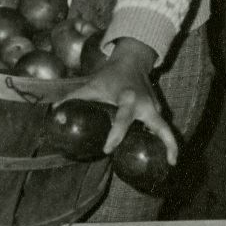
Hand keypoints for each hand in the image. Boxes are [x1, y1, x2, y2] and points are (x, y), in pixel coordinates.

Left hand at [66, 38, 180, 162]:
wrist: (132, 60)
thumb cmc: (110, 75)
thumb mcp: (91, 85)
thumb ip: (73, 98)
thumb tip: (55, 112)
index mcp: (128, 98)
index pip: (123, 119)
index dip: (116, 135)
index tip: (108, 150)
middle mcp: (146, 104)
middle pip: (162, 126)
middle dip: (169, 144)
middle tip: (171, 164)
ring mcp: (155, 107)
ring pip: (165, 127)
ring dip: (169, 145)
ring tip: (168, 164)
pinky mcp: (158, 109)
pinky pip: (160, 126)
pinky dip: (161, 139)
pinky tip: (158, 154)